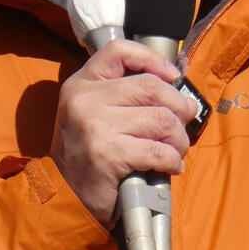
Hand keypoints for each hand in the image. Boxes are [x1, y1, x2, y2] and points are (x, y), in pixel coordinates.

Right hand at [50, 41, 198, 226]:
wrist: (66, 198)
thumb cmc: (88, 156)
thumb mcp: (93, 114)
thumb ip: (124, 95)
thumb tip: (177, 86)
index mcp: (82, 84)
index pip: (119, 51)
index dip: (153, 59)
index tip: (172, 76)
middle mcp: (86, 100)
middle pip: (152, 87)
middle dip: (179, 108)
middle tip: (181, 126)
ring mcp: (96, 126)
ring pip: (162, 119)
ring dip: (178, 139)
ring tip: (174, 150)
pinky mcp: (109, 154)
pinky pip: (159, 151)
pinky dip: (172, 160)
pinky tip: (168, 166)